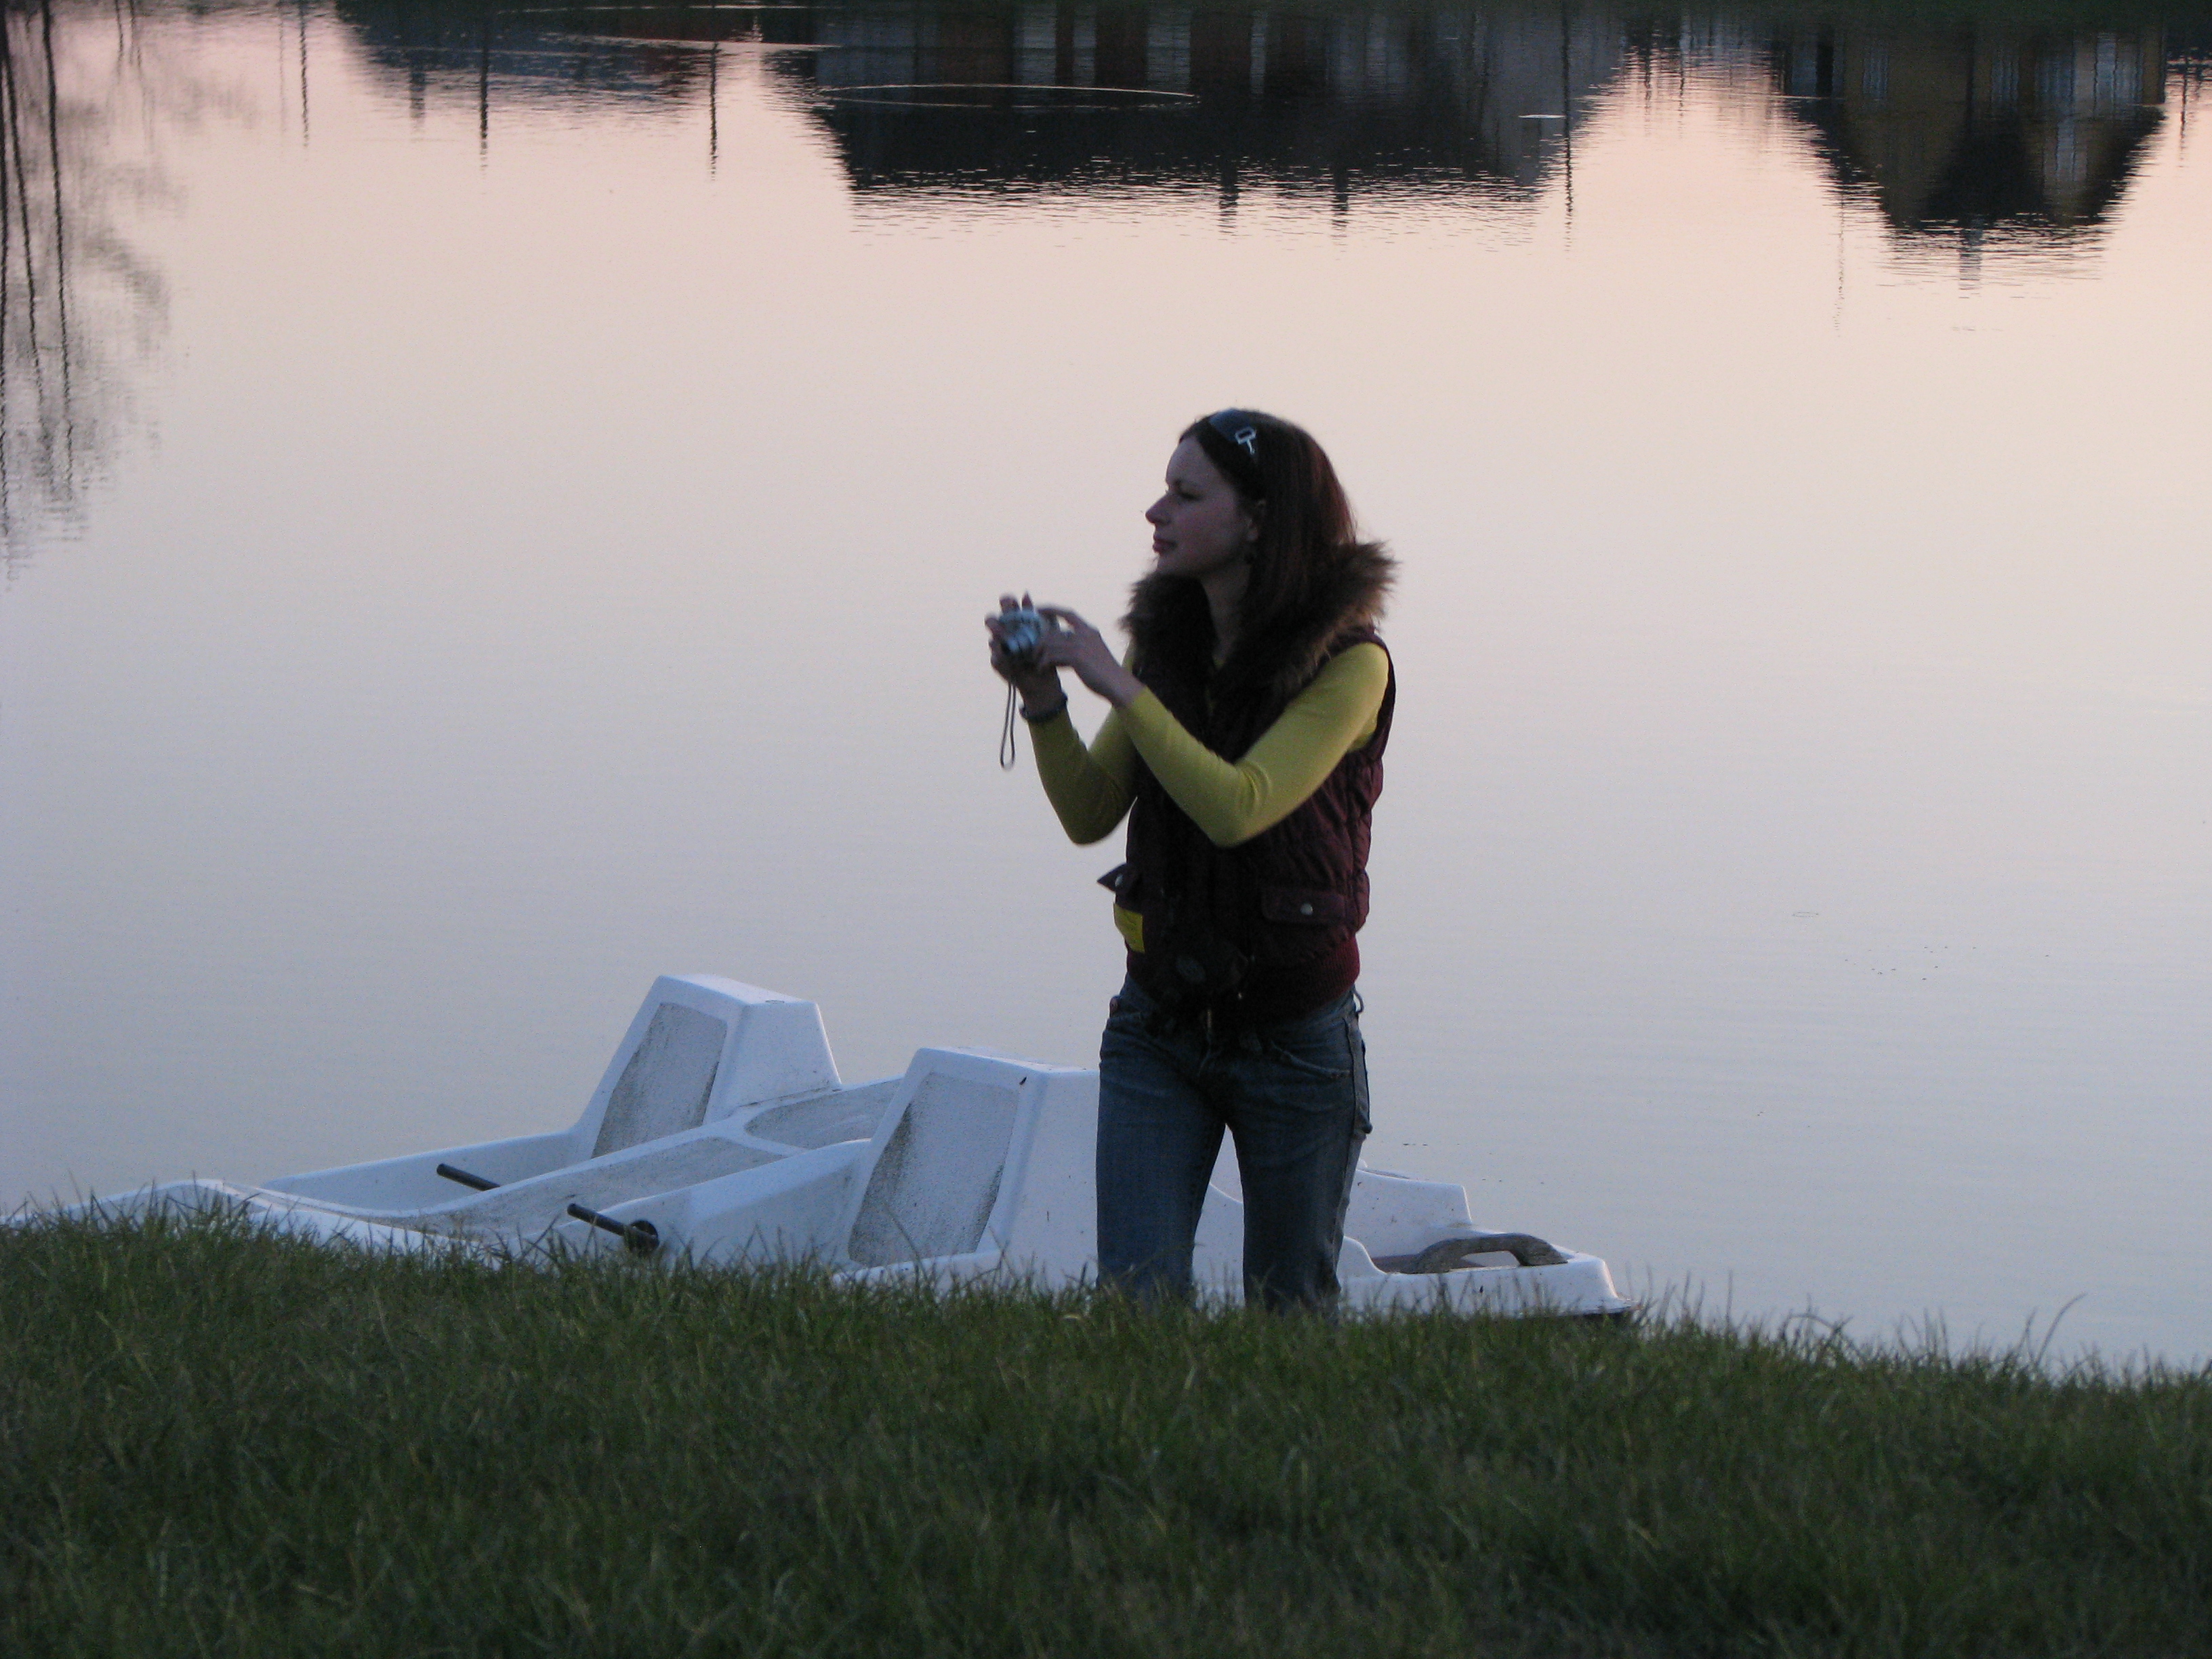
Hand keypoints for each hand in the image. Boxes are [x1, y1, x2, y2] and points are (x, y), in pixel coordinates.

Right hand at [985, 593, 1063, 709]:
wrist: (1045, 677)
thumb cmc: (1046, 651)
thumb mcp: (1047, 631)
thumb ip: (1036, 613)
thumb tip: (1025, 593)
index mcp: (1016, 622)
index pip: (1006, 607)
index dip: (1006, 602)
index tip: (1012, 602)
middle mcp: (1004, 633)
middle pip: (992, 620)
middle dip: (995, 618)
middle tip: (1004, 621)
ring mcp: (1000, 648)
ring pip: (992, 639)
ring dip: (997, 636)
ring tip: (1004, 635)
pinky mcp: (998, 663)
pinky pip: (995, 657)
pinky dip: (999, 655)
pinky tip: (1003, 654)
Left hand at [1034, 607, 1143, 708]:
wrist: (1117, 684)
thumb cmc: (1105, 673)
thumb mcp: (1093, 653)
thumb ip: (1079, 647)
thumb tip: (1060, 650)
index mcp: (1090, 631)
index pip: (1068, 614)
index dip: (1052, 610)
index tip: (1038, 609)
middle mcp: (1085, 634)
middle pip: (1053, 632)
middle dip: (1040, 642)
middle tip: (1034, 652)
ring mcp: (1080, 644)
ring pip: (1050, 644)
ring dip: (1040, 655)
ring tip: (1038, 664)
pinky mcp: (1076, 657)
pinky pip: (1051, 656)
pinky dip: (1044, 663)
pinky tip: (1042, 670)